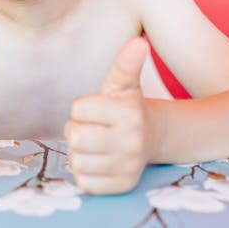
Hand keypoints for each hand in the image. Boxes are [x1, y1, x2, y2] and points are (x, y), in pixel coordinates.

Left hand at [64, 37, 151, 193]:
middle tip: (93, 128)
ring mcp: (128, 166)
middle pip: (74, 137)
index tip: (96, 110)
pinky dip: (86, 173)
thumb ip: (126, 63)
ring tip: (96, 146)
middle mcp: (132, 141)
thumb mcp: (124, 84)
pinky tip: (100, 163)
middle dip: (77, 130)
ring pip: (76, 162)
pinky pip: (84, 182)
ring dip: (80, 154)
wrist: (154, 138)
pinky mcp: (122, 186)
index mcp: (129, 112)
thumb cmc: (127, 108)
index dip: (81, 108)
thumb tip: (139, 42)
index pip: (77, 108)